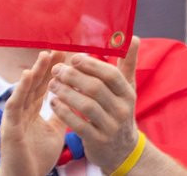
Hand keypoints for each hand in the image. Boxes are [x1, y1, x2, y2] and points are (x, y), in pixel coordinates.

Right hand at [0, 51, 66, 175]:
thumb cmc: (36, 157)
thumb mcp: (53, 132)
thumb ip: (59, 116)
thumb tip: (69, 102)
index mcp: (32, 112)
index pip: (43, 87)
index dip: (53, 72)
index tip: (65, 56)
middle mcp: (22, 110)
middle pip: (34, 84)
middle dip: (45, 66)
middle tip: (57, 48)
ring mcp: (14, 116)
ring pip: (24, 90)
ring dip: (34, 71)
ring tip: (44, 55)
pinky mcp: (9, 125)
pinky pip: (15, 103)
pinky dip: (20, 88)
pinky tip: (27, 75)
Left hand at [49, 37, 140, 172]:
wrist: (122, 150)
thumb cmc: (119, 110)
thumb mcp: (127, 88)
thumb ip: (127, 63)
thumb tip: (134, 37)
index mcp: (127, 94)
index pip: (110, 75)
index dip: (90, 65)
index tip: (72, 57)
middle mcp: (122, 110)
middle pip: (95, 89)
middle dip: (72, 76)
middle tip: (56, 70)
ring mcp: (110, 127)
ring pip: (86, 106)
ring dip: (65, 92)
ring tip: (52, 84)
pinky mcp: (98, 141)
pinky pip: (78, 125)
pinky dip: (63, 111)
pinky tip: (52, 102)